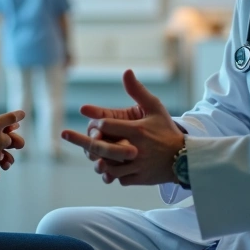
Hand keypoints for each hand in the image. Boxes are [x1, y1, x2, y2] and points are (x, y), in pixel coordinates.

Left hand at [61, 69, 183, 185]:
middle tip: (64, 134)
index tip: (93, 122)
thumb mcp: (155, 107)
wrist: (185, 158)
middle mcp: (135, 149)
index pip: (108, 125)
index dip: (98, 123)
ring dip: (97, 161)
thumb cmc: (166, 130)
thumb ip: (137, 91)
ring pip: (108, 167)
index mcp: (137, 130)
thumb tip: (126, 71)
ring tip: (90, 156)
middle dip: (81, 141)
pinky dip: (113, 174)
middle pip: (102, 148)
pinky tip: (109, 168)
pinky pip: (119, 178)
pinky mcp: (140, 179)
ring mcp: (137, 166)